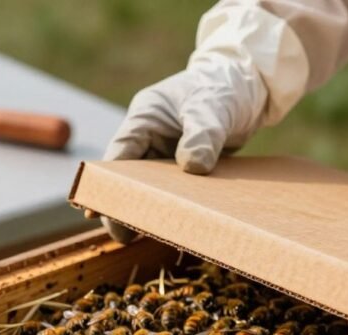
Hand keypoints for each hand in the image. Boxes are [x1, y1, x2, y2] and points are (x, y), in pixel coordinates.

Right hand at [98, 54, 267, 241]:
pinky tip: (170, 226)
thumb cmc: (224, 86)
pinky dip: (169, 205)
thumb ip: (203, 134)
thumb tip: (193, 167)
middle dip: (122, 204)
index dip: (106, 184)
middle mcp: (149, 136)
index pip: (117, 156)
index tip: (100, 212)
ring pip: (147, 185)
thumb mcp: (214, 107)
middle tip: (123, 236)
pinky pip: (171, 188)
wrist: (247, 85)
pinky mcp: (182, 164)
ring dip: (145, 207)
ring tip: (139, 236)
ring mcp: (164, 151)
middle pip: (126, 176)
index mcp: (145, 117)